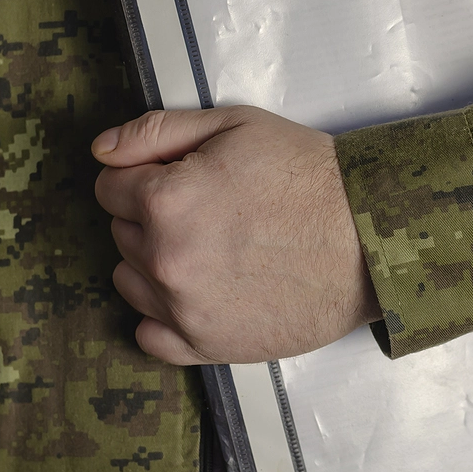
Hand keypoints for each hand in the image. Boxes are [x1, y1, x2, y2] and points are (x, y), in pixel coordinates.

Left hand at [92, 106, 380, 364]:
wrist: (370, 235)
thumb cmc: (311, 180)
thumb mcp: (234, 125)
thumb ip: (155, 132)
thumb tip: (103, 150)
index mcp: (166, 201)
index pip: (110, 187)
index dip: (142, 175)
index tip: (177, 178)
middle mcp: (167, 259)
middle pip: (121, 233)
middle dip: (151, 216)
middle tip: (206, 207)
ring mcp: (186, 309)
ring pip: (131, 282)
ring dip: (154, 262)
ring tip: (209, 246)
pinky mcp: (210, 345)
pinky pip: (152, 337)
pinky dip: (164, 316)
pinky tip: (197, 292)